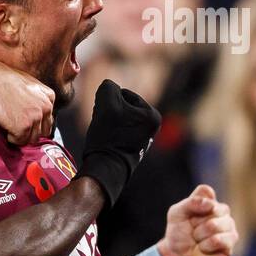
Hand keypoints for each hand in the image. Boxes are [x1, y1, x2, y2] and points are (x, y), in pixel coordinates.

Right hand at [0, 55, 53, 144]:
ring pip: (31, 139)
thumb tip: (33, 111)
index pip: (47, 120)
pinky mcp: (22, 126)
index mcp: (48, 96)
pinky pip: (19, 141)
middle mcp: (45, 107)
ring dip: (20, 136)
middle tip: (14, 126)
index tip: (24, 123)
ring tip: (8, 125)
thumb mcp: (26, 84)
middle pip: (42, 132)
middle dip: (29, 132)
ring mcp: (35, 117)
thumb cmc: (0, 79)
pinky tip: (4, 127)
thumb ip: (35, 98)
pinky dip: (10, 138)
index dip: (34, 124)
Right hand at [79, 79, 160, 207]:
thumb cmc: (108, 137)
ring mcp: (144, 138)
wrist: (105, 169)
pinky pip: (119, 131)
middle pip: (123, 106)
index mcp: (152, 114)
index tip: (104, 117)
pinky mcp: (133, 147)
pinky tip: (105, 141)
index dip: (108, 102)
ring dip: (108, 121)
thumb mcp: (106, 104)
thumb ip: (108, 87)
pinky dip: (109, 133)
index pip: (124, 94)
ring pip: (119, 118)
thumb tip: (109, 86)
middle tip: (103, 125)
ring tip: (103, 133)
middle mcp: (153, 126)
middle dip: (109, 112)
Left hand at [157, 184, 238, 255]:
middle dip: (195, 222)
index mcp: (210, 201)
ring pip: (214, 225)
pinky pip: (217, 240)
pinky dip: (205, 246)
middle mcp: (223, 212)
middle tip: (193, 230)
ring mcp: (229, 228)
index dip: (193, 204)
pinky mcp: (230, 244)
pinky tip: (204, 248)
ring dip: (199, 235)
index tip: (187, 214)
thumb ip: (191, 203)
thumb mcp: (176, 213)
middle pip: (213, 209)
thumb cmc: (178, 233)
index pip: (205, 192)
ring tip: (198, 240)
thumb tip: (210, 205)